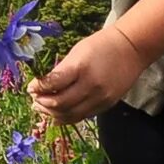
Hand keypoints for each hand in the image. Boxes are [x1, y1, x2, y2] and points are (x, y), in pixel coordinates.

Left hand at [28, 26, 151, 129]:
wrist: (131, 49)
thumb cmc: (100, 46)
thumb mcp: (77, 52)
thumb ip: (61, 70)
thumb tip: (42, 86)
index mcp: (80, 68)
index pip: (53, 84)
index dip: (38, 88)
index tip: (31, 86)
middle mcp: (90, 85)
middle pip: (59, 103)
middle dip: (42, 103)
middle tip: (34, 99)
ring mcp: (100, 98)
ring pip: (69, 114)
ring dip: (52, 113)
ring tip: (42, 108)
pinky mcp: (106, 105)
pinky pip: (81, 116)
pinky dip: (66, 117)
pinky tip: (57, 114)